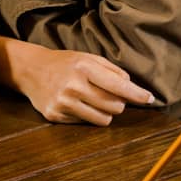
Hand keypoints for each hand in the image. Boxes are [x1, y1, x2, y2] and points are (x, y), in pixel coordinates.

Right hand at [10, 45, 155, 124]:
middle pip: (114, 106)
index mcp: (84, 67)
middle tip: (110, 95)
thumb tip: (132, 87)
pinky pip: (85, 123)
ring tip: (94, 100)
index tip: (150, 99)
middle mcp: (73, 85)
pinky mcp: (55, 116)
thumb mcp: (88, 58)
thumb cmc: (65, 63)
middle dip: (119, 103)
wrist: (30, 70)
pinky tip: (76, 104)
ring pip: (102, 120)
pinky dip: (87, 115)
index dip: (137, 94)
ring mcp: (63, 103)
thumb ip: (112, 70)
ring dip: (105, 112)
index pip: (118, 86)